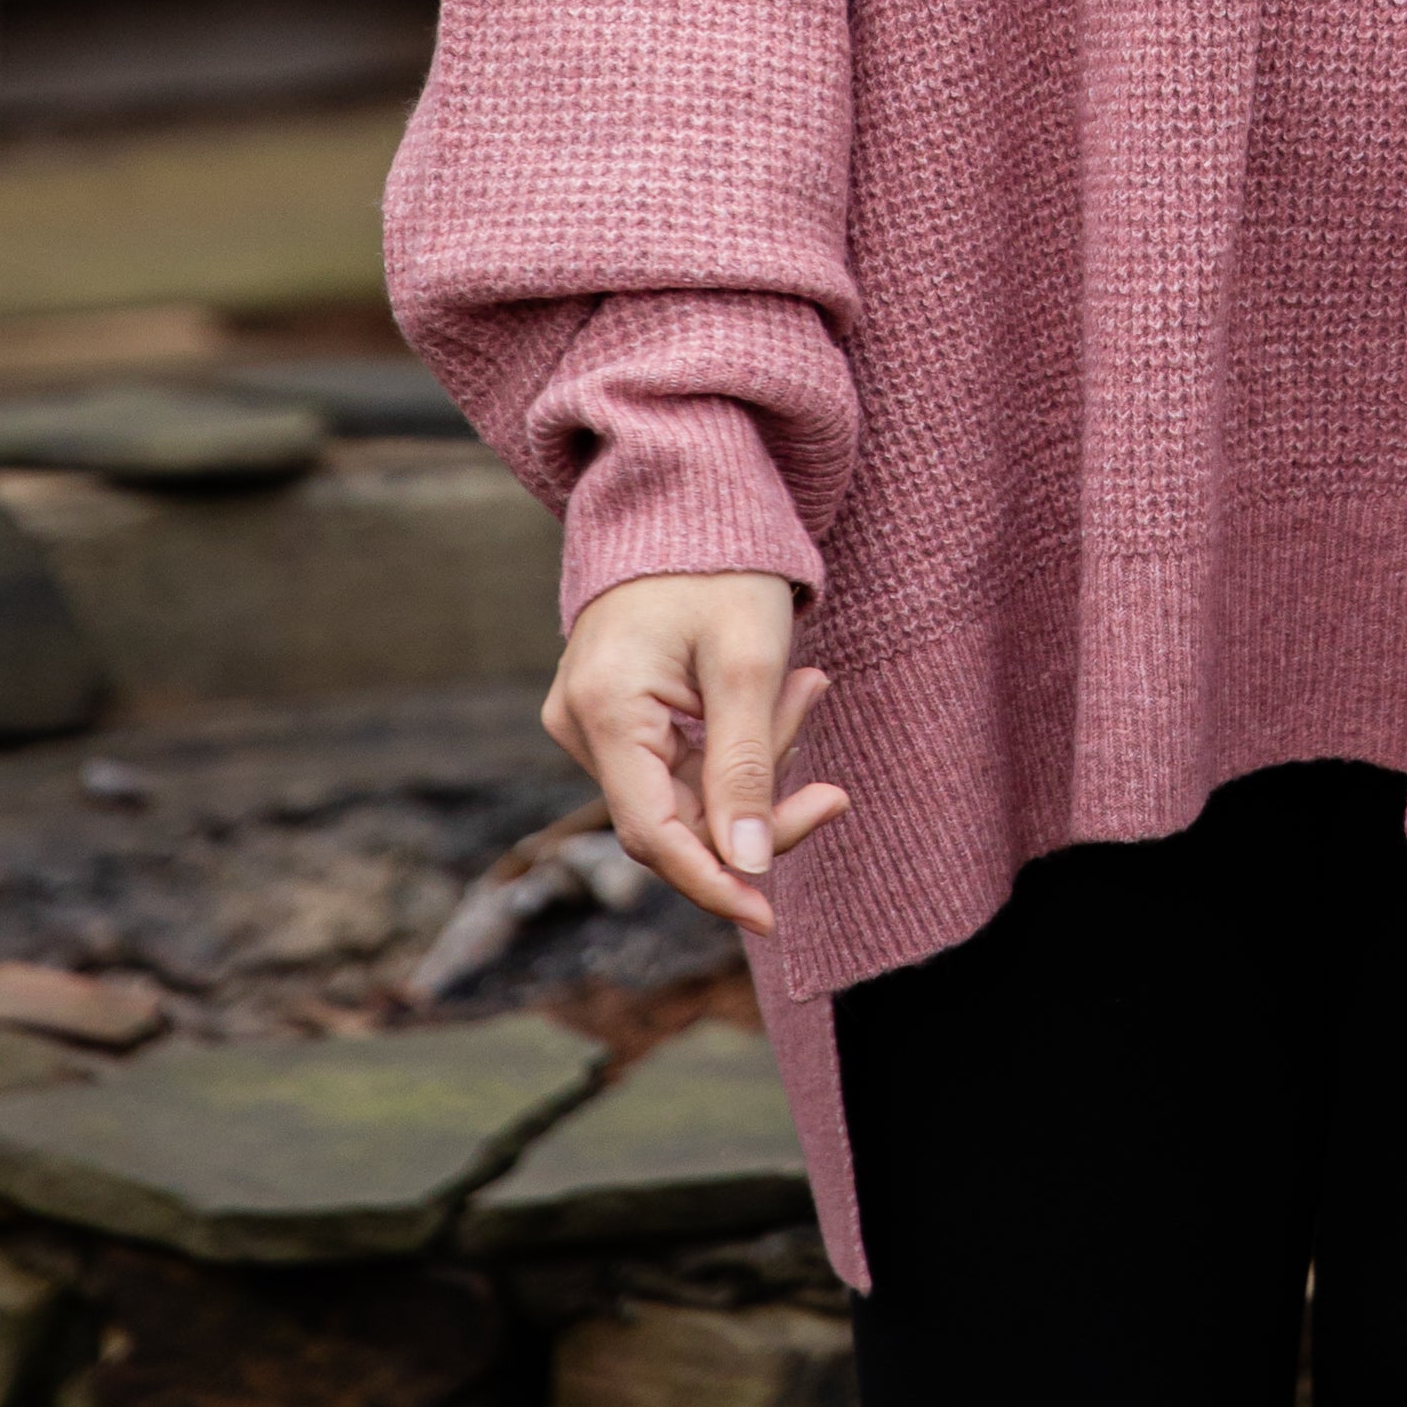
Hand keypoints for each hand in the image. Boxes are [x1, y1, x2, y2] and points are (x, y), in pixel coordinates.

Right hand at [544, 570, 849, 936]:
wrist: (685, 491)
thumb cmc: (721, 564)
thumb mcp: (748, 663)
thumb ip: (746, 766)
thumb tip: (746, 868)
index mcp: (603, 712)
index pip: (656, 836)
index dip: (715, 883)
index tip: (772, 915)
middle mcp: (581, 724)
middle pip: (678, 815)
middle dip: (760, 797)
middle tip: (825, 745)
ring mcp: (594, 718)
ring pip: (686, 789)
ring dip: (758, 758)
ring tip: (808, 683)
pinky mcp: (616, 711)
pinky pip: (682, 759)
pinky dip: (738, 741)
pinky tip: (785, 689)